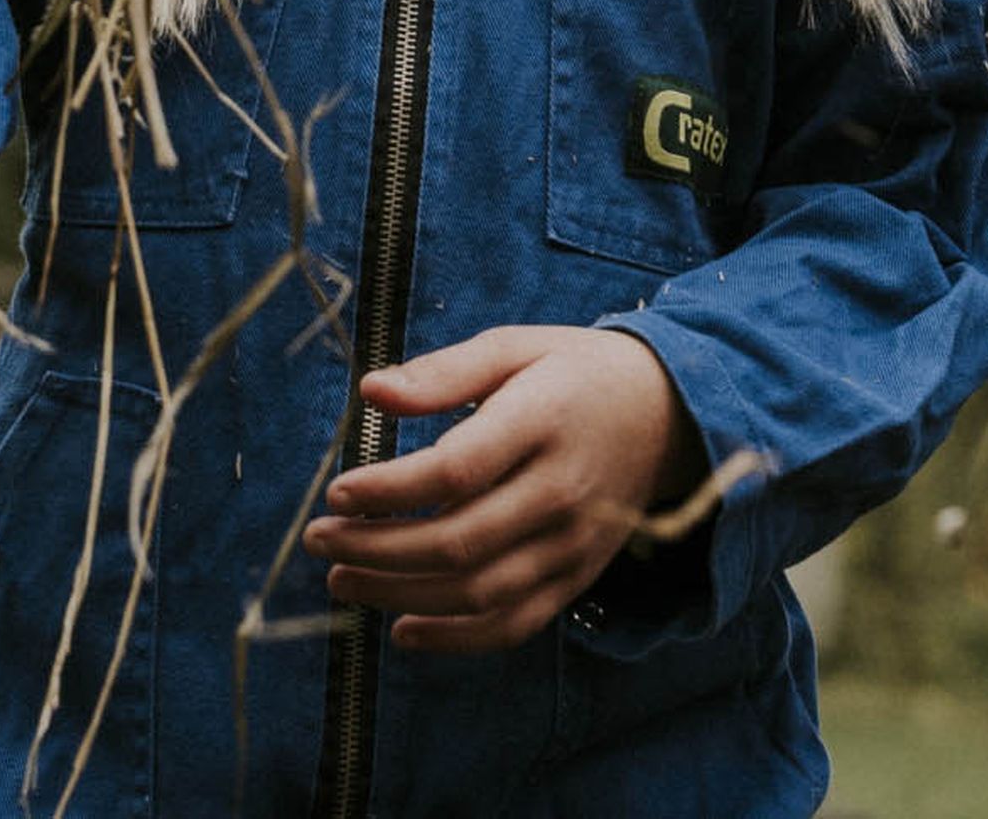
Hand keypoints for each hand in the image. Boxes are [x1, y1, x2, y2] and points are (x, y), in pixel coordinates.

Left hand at [304, 325, 691, 653]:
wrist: (668, 416)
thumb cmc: (574, 373)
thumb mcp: (514, 348)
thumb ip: (443, 372)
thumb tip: (370, 391)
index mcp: (544, 421)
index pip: (455, 471)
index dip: (389, 490)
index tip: (337, 491)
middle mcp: (562, 491)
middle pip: (458, 542)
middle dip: (376, 550)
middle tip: (319, 540)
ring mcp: (572, 544)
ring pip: (478, 592)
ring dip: (399, 595)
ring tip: (342, 579)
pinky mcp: (576, 578)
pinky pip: (513, 625)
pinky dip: (454, 639)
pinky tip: (402, 628)